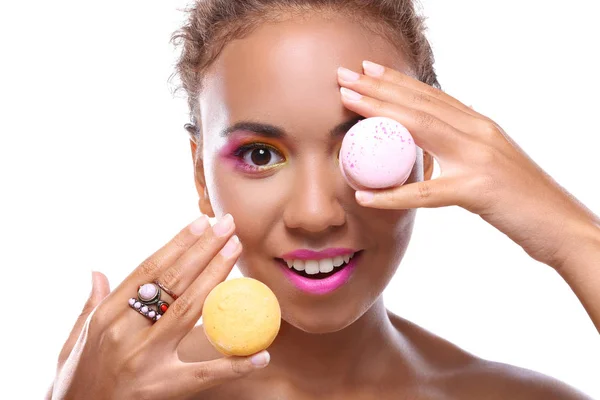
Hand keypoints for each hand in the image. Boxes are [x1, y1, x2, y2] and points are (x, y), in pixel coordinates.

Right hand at [51, 215, 269, 399]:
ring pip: (188, 310)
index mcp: (105, 317)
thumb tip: (97, 272)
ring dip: (215, 276)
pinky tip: (261, 352)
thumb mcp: (74, 340)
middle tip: (227, 225)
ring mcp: (145, 359)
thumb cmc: (76, 379)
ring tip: (236, 250)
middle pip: (173, 282)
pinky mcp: (162, 388)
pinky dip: (235, 363)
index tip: (200, 222)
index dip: (177, 244)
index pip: (147, 271)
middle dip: (203, 249)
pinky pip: (205, 373)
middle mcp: (125, 333)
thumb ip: (91, 304)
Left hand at [337, 61, 597, 268]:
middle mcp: (479, 132)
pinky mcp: (478, 190)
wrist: (561, 226)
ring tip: (346, 103)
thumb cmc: (521, 200)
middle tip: (344, 75)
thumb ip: (461, 152)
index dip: (398, 81)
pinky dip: (394, 194)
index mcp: (480, 126)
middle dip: (379, 86)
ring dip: (380, 113)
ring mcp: (479, 158)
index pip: (432, 96)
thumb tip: (429, 151)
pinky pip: (427, 192)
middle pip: (420, 103)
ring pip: (421, 129)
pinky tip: (365, 196)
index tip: (368, 70)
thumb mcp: (490, 164)